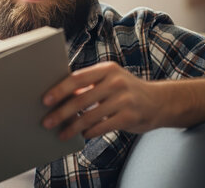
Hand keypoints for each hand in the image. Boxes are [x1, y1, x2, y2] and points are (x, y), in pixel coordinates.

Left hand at [42, 62, 162, 139]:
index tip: (45, 100)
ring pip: (90, 116)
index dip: (59, 89)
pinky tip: (82, 135)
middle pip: (81, 99)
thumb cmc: (126, 90)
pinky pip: (103, 127)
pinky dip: (90, 132)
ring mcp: (124, 99)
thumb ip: (87, 85)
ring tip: (61, 134)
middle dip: (61, 112)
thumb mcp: (109, 80)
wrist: (159, 102)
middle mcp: (115, 82)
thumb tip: (58, 96)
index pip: (77, 78)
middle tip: (47, 122)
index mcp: (106, 69)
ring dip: (72, 127)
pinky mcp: (130, 117)